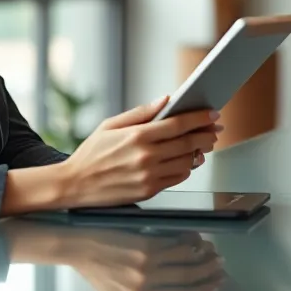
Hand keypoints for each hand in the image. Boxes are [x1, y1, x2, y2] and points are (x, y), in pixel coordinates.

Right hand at [56, 97, 222, 209]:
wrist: (75, 184)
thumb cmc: (91, 153)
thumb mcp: (110, 125)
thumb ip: (141, 113)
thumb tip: (165, 100)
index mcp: (137, 136)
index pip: (178, 124)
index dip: (199, 118)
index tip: (212, 113)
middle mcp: (146, 156)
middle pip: (188, 143)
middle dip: (206, 134)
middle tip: (215, 130)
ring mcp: (149, 176)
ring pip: (187, 162)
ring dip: (198, 152)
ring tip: (202, 145)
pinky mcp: (149, 191)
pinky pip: (178, 178)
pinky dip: (186, 168)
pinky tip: (186, 161)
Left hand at [63, 229, 225, 290]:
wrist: (79, 247)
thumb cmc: (95, 273)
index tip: (215, 289)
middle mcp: (147, 281)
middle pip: (188, 278)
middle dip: (208, 274)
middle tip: (221, 269)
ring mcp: (147, 260)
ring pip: (185, 259)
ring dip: (204, 256)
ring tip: (214, 253)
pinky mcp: (144, 241)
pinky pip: (174, 242)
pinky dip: (189, 241)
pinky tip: (196, 239)